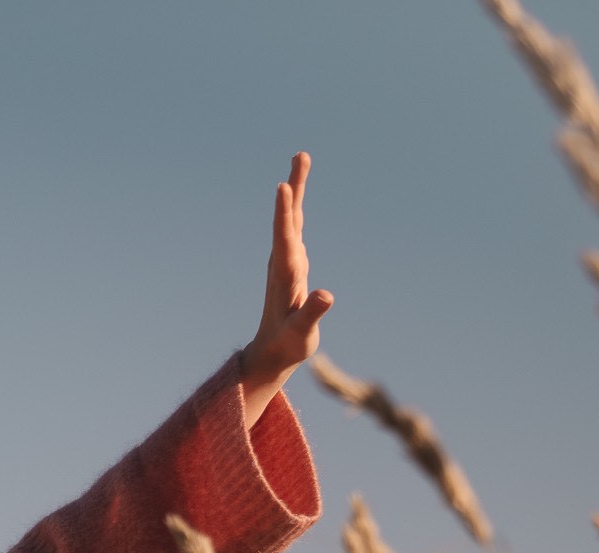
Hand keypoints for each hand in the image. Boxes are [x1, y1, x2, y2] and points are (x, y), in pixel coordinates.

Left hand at [242, 152, 332, 390]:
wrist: (272, 352)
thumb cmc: (288, 344)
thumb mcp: (301, 334)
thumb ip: (311, 313)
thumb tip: (326, 296)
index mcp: (285, 275)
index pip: (284, 238)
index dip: (284, 213)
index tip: (283, 187)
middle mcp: (283, 262)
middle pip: (289, 218)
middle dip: (295, 186)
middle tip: (301, 154)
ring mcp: (286, 260)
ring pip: (291, 218)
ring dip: (296, 188)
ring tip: (301, 159)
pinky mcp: (291, 263)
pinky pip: (294, 227)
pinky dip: (296, 206)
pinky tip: (295, 192)